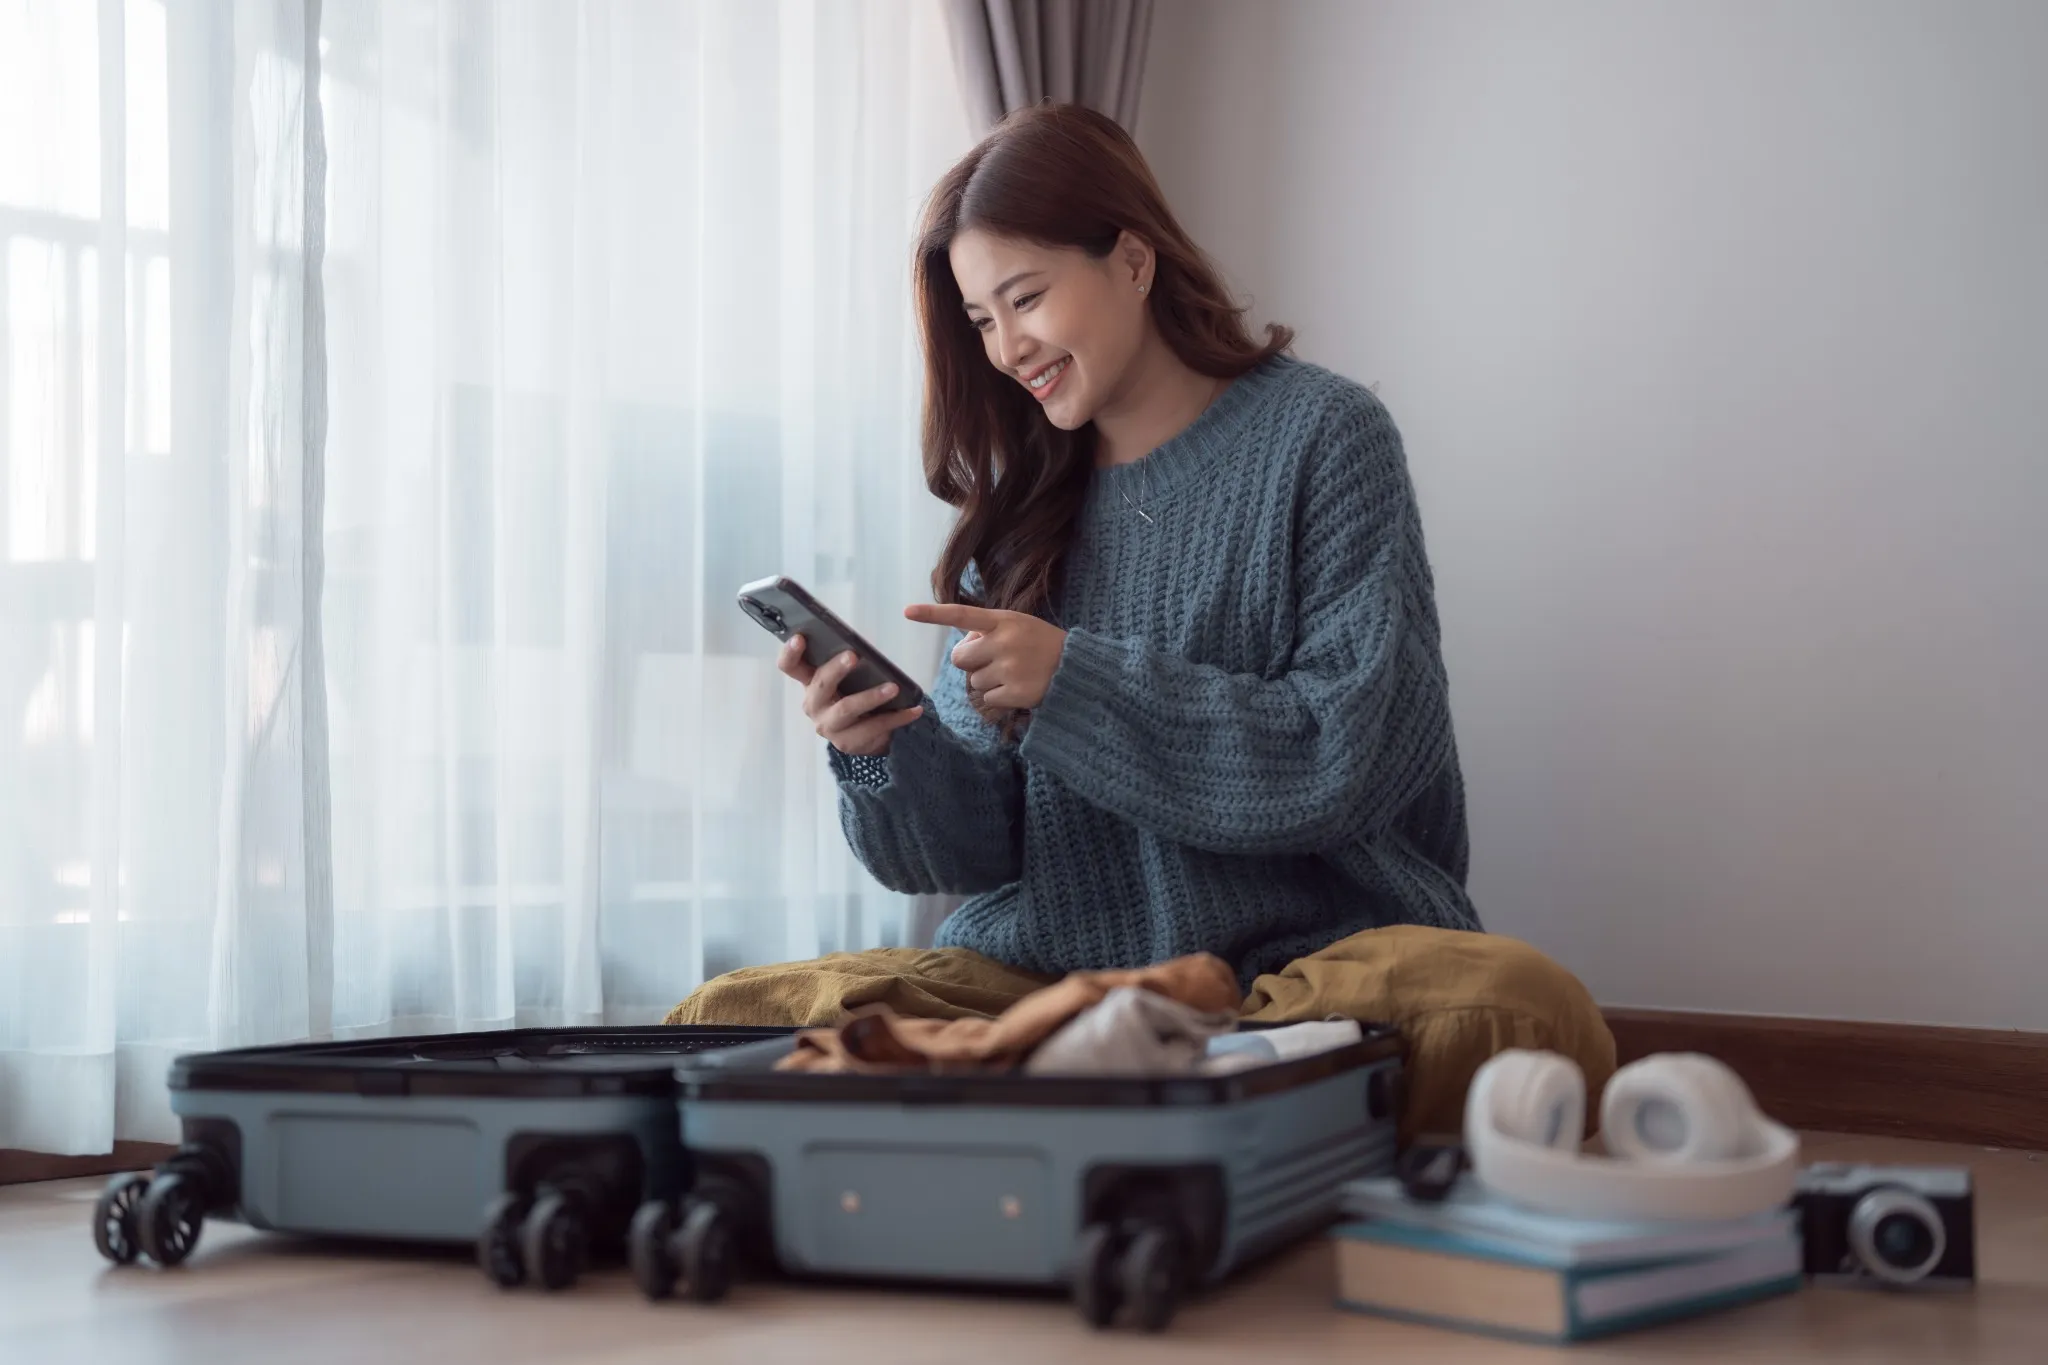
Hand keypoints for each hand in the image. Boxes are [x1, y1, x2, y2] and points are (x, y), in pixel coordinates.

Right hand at [777, 635, 924, 756]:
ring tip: (893, 688)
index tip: (800, 637)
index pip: (790, 666)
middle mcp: (813, 704)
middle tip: (854, 656)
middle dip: (836, 669)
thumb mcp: (847, 679)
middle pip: (821, 684)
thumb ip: (846, 664)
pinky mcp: (846, 742)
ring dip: (871, 696)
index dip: (790, 652)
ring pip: (847, 708)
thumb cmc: (853, 696)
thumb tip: (861, 645)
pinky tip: (914, 710)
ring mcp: (828, 725)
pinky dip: (897, 717)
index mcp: (809, 683)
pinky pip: (873, 727)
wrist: (864, 736)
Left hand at [903, 603, 1066, 711]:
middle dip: (969, 661)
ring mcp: (1009, 668)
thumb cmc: (1042, 644)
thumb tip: (963, 648)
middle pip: (959, 658)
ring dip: (987, 680)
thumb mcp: (1019, 625)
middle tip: (991, 660)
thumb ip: (990, 630)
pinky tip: (1017, 688)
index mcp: (1004, 620)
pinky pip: (987, 698)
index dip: (933, 614)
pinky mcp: (1014, 692)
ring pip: (973, 681)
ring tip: (1013, 673)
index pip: (962, 615)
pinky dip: (998, 697)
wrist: (1076, 668)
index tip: (906, 612)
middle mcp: (1004, 642)